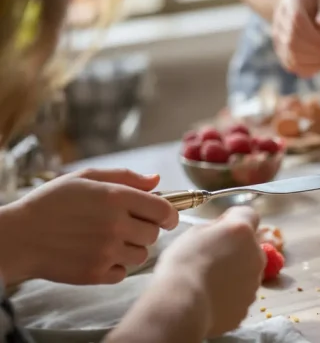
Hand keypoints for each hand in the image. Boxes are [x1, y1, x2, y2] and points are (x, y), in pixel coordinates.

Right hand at [0, 168, 177, 284]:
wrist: (18, 236)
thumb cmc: (51, 203)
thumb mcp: (86, 178)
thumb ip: (125, 177)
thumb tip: (157, 181)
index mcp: (116, 198)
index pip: (164, 210)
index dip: (169, 214)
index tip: (165, 217)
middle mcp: (116, 225)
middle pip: (154, 234)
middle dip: (145, 229)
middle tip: (125, 226)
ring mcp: (107, 251)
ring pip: (142, 255)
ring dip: (131, 248)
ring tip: (108, 240)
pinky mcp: (96, 273)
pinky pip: (123, 272)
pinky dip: (115, 266)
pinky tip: (98, 255)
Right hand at [154, 206, 265, 337]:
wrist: (182, 307)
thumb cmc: (183, 265)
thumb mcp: (193, 233)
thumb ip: (215, 228)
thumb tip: (223, 231)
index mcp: (242, 231)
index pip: (249, 215)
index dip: (233, 219)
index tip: (219, 228)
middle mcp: (256, 254)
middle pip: (250, 246)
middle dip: (235, 249)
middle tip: (210, 259)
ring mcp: (255, 282)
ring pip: (247, 271)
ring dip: (233, 273)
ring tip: (207, 283)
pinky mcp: (248, 305)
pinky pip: (240, 294)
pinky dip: (229, 295)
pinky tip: (209, 299)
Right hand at [272, 0, 319, 77]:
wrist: (295, 6)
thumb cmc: (316, 4)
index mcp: (291, 2)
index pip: (296, 20)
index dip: (312, 35)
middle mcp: (280, 20)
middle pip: (291, 41)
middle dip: (313, 53)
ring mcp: (278, 36)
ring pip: (290, 55)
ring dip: (311, 63)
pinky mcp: (281, 50)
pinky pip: (290, 65)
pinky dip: (306, 70)